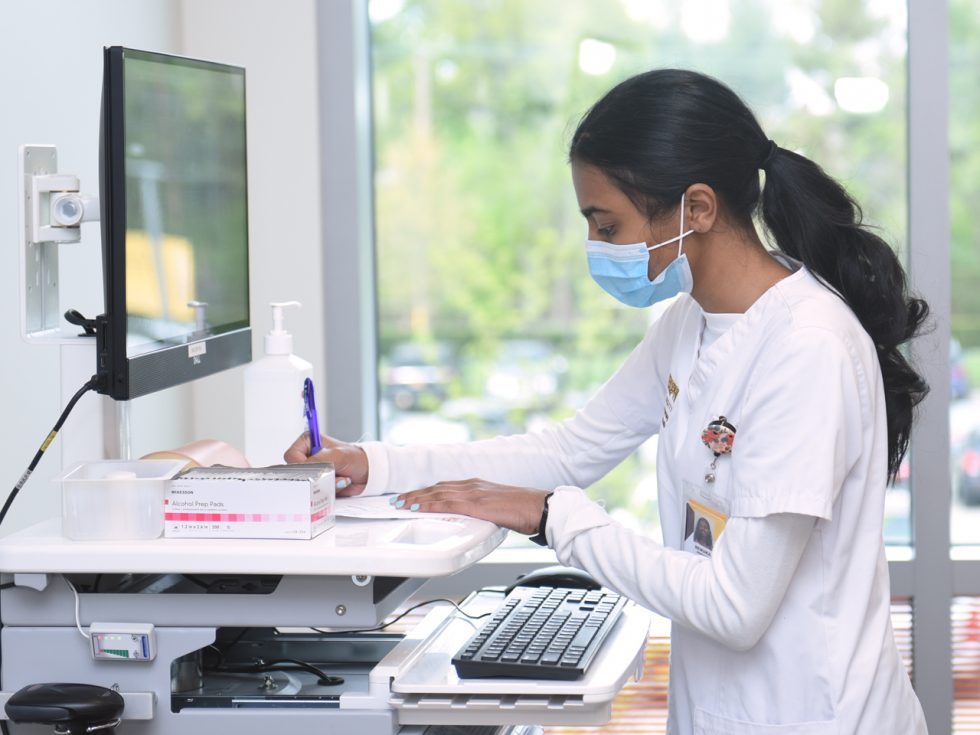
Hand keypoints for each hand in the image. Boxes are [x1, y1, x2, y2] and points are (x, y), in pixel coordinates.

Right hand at [283, 433, 368, 496]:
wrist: (369, 472)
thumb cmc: (355, 458)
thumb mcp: (338, 455)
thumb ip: (319, 459)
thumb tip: (303, 468)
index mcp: (308, 443)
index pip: (290, 456)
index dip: (299, 464)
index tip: (313, 468)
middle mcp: (308, 457)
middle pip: (297, 473)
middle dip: (317, 476)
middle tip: (332, 473)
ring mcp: (313, 472)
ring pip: (307, 485)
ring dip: (326, 484)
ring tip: (340, 477)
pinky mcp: (318, 484)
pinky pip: (316, 493)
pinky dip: (329, 490)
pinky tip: (341, 483)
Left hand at [392, 479, 549, 534]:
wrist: (540, 508)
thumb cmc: (525, 510)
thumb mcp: (498, 508)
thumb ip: (483, 511)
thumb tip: (476, 519)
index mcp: (478, 486)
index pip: (446, 487)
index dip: (427, 492)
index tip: (413, 496)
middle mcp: (473, 486)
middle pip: (437, 488)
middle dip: (416, 494)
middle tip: (397, 499)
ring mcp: (473, 493)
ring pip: (437, 493)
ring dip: (416, 499)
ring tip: (400, 503)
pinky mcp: (475, 504)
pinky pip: (446, 503)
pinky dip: (428, 505)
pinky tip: (416, 508)